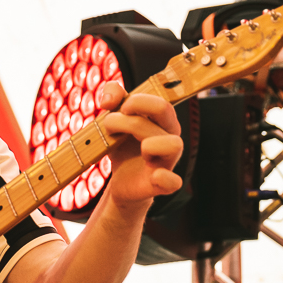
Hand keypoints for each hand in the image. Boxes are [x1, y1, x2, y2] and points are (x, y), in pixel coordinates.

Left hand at [96, 83, 183, 209]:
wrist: (122, 181)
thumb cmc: (123, 148)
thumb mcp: (115, 121)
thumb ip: (114, 100)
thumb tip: (108, 99)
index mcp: (161, 121)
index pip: (161, 101)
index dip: (138, 100)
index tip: (117, 108)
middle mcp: (170, 137)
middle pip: (165, 112)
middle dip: (132, 117)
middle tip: (111, 125)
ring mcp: (168, 161)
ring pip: (173, 144)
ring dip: (148, 143)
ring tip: (133, 150)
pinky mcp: (161, 184)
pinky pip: (173, 182)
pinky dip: (166, 179)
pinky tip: (154, 175)